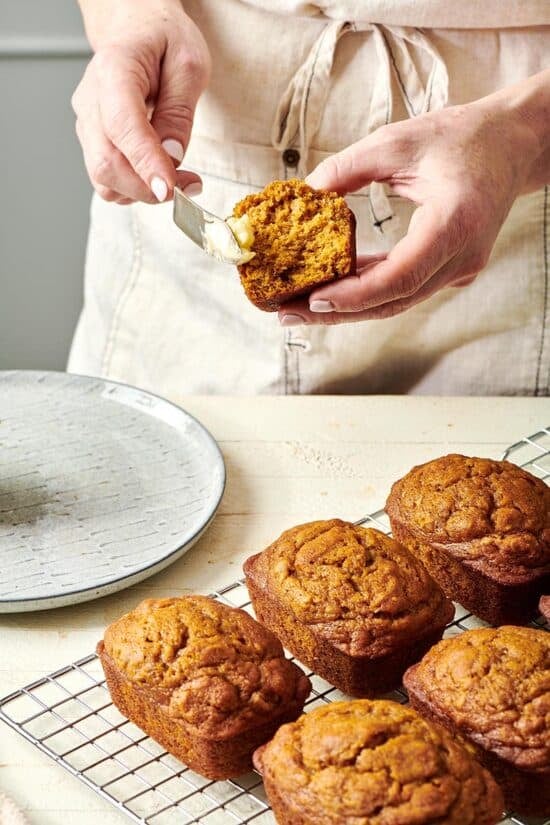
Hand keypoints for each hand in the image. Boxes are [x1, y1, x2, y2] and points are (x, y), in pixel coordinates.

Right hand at [73, 0, 210, 203]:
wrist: (135, 30)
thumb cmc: (163, 41)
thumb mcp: (188, 65)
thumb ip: (179, 112)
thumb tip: (172, 156)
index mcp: (113, 70)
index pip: (123, 126)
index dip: (145, 163)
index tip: (169, 190)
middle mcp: (90, 99)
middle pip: (106, 162)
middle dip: (149, 187)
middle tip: (189, 186)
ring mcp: (86, 123)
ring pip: (104, 178)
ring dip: (142, 191)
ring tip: (178, 179)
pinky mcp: (91, 141)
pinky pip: (108, 178)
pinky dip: (134, 187)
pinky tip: (157, 175)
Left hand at [279, 84, 544, 325]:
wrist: (511, 146)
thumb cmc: (462, 138)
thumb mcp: (399, 141)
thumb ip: (349, 167)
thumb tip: (305, 193)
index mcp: (455, 224)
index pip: (400, 277)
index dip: (354, 295)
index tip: (312, 300)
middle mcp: (461, 258)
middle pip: (392, 301)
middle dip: (336, 311)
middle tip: (286, 314)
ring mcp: (458, 270)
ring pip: (395, 301)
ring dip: (346, 306)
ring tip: (297, 306)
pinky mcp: (449, 270)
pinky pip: (403, 287)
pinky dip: (366, 289)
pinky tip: (329, 287)